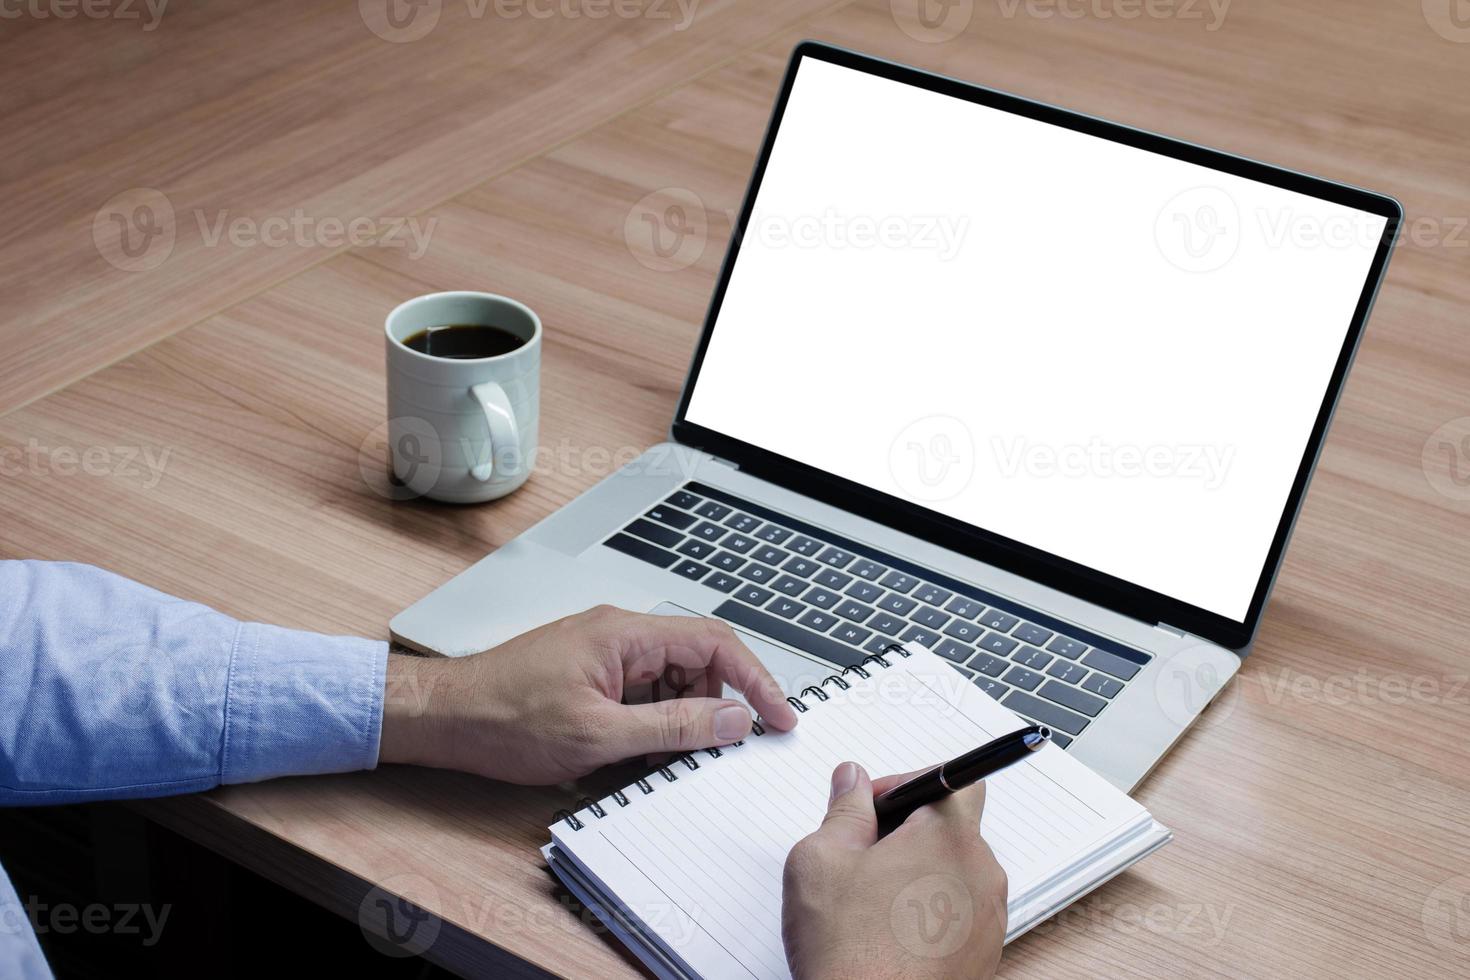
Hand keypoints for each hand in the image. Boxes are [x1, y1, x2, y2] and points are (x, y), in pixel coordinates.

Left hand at [378, 605, 797, 783]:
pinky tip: (634, 753)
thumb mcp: (598, 735)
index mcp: (625, 634)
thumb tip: (732, 720)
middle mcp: (619, 634)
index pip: (715, 642)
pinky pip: (644, 694)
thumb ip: (673, 727)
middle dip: (715, 705)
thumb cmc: (503, 716)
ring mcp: (605, 654)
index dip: (756, 679)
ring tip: (657, 756)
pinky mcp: (593, 675)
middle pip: (699, 661)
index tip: (778, 716)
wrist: (445, 718)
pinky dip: (653, 724)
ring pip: (673, 681)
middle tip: (716, 748)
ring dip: (680, 719)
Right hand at [782, 763, 1006, 979]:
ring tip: (869, 900)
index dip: (905, 784)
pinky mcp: (983, 955)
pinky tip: (887, 932)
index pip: (953, 780)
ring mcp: (987, 919)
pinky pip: (958, 913)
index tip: (871, 805)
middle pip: (951, 828)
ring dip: (917, 873)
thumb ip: (843, 810)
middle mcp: (981, 874)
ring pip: (953, 872)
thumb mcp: (822, 859)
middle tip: (859, 853)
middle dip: (906, 831)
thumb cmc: (850, 952)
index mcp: (949, 837)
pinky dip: (928, 912)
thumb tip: (852, 781)